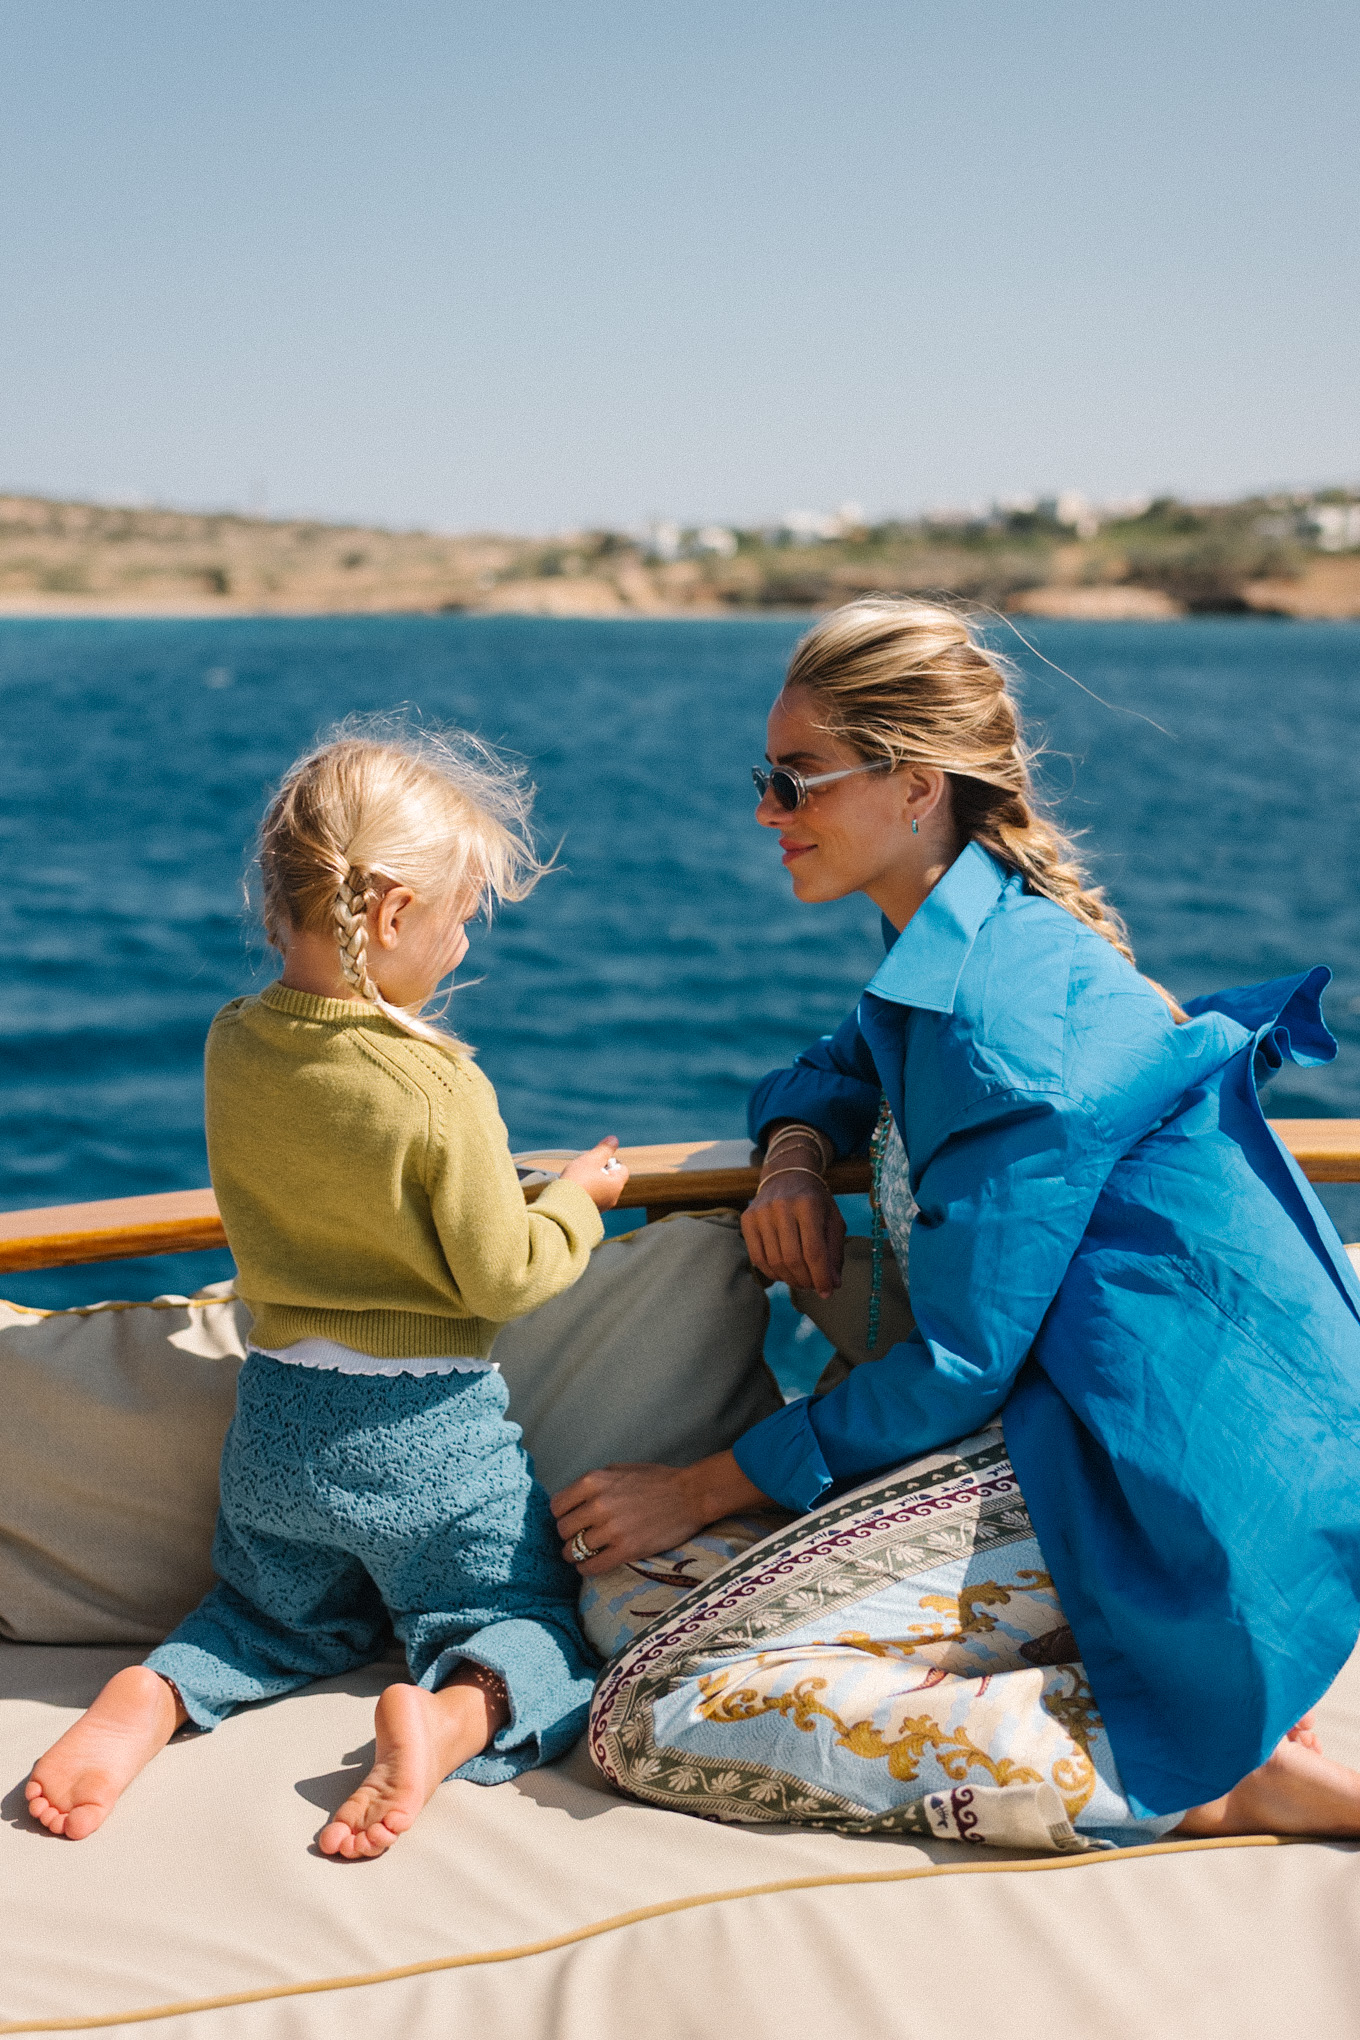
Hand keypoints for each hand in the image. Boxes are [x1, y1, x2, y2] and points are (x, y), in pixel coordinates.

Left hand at [551, 1452, 765, 1574]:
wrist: (690, 1495)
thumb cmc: (657, 1480)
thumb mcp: (619, 1470)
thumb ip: (594, 1484)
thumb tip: (573, 1501)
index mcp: (594, 1481)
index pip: (557, 1507)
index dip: (562, 1516)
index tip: (571, 1521)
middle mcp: (598, 1504)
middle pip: (563, 1530)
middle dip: (569, 1536)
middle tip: (579, 1538)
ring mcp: (611, 1529)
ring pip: (573, 1551)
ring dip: (576, 1555)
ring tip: (585, 1554)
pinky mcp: (626, 1550)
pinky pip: (592, 1567)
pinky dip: (587, 1569)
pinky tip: (592, 1566)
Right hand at [560, 1135, 628, 1210]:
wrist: (562, 1207)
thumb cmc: (578, 1181)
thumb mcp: (591, 1159)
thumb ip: (604, 1149)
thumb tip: (614, 1140)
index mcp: (616, 1185)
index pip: (622, 1168)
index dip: (610, 1161)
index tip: (597, 1161)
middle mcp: (613, 1198)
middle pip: (611, 1179)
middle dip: (599, 1172)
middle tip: (585, 1170)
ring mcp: (602, 1207)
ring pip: (600, 1190)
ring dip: (591, 1183)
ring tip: (577, 1180)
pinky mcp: (590, 1214)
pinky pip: (591, 1200)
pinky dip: (584, 1194)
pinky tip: (572, 1191)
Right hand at [741, 1157, 844, 1297]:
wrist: (786, 1174)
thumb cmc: (815, 1201)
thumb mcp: (833, 1220)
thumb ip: (834, 1252)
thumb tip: (833, 1284)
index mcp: (808, 1205)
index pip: (814, 1251)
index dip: (820, 1277)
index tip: (827, 1291)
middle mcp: (782, 1206)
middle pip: (793, 1259)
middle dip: (805, 1280)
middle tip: (813, 1286)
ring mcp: (761, 1212)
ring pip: (774, 1261)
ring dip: (789, 1279)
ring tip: (800, 1280)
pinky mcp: (747, 1219)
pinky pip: (757, 1257)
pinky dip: (771, 1272)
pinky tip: (783, 1273)